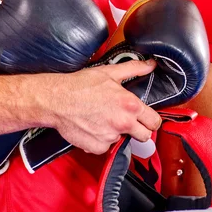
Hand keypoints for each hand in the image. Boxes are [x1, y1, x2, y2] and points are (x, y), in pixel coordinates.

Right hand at [40, 59, 161, 154]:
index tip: (147, 119)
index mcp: (130, 105)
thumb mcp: (110, 72)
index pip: (154, 122)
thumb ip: (134, 68)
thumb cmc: (81, 85)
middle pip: (144, 136)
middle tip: (129, 121)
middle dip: (140, 130)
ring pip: (122, 139)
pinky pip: (106, 146)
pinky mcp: (97, 147)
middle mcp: (123, 123)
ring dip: (117, 132)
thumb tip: (151, 64)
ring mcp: (110, 137)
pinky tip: (94, 126)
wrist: (57, 100)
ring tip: (103, 118)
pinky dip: (101, 140)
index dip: (152, 120)